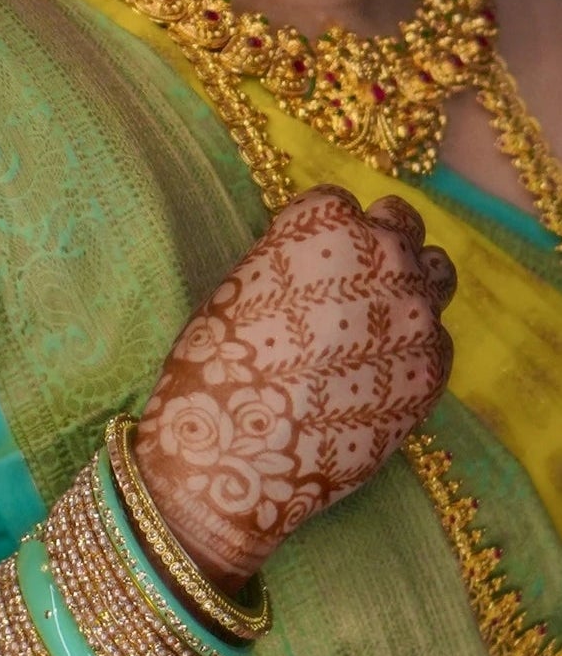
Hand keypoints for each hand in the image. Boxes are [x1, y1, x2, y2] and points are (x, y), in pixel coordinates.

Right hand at [135, 186, 453, 587]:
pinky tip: (378, 374)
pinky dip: (415, 348)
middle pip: (401, 222)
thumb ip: (292, 262)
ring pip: (437, 273)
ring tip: (378, 322)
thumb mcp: (239, 287)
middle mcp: (382, 255)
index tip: (309, 258)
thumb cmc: (215, 366)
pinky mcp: (433, 371)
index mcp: (323, 225)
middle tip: (352, 281)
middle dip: (378, 244)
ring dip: (411, 285)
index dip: (321, 231)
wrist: (236, 454)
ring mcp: (416, 314)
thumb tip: (319, 268)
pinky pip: (439, 341)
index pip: (338, 201)